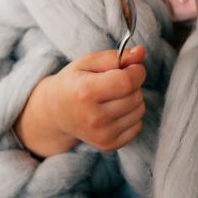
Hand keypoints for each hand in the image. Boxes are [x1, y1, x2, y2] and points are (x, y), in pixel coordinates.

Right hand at [16, 46, 145, 154]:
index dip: (136, 71)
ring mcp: (102, 134)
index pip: (127, 81)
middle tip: (115, 82)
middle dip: (133, 84)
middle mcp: (94, 117)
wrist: (56, 113)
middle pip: (135, 96)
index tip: (132, 67)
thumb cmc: (74, 82)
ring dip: (133, 99)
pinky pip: (138, 125)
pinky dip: (131, 115)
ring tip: (113, 97)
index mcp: (86, 92)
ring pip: (139, 110)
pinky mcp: (108, 145)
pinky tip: (114, 111)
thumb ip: (115, 57)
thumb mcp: (88, 62)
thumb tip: (141, 52)